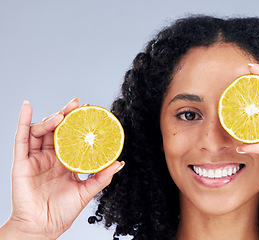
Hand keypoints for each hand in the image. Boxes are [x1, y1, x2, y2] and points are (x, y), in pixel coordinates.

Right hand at [4, 99, 123, 239]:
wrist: (43, 227)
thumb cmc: (62, 212)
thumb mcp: (86, 192)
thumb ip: (101, 177)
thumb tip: (119, 163)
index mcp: (66, 162)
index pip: (72, 137)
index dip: (79, 123)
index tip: (90, 111)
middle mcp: (51, 157)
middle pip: (56, 130)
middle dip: (66, 115)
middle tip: (76, 105)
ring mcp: (35, 159)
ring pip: (40, 131)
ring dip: (50, 119)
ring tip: (61, 115)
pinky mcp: (22, 163)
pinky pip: (21, 139)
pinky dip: (23, 121)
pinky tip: (27, 108)